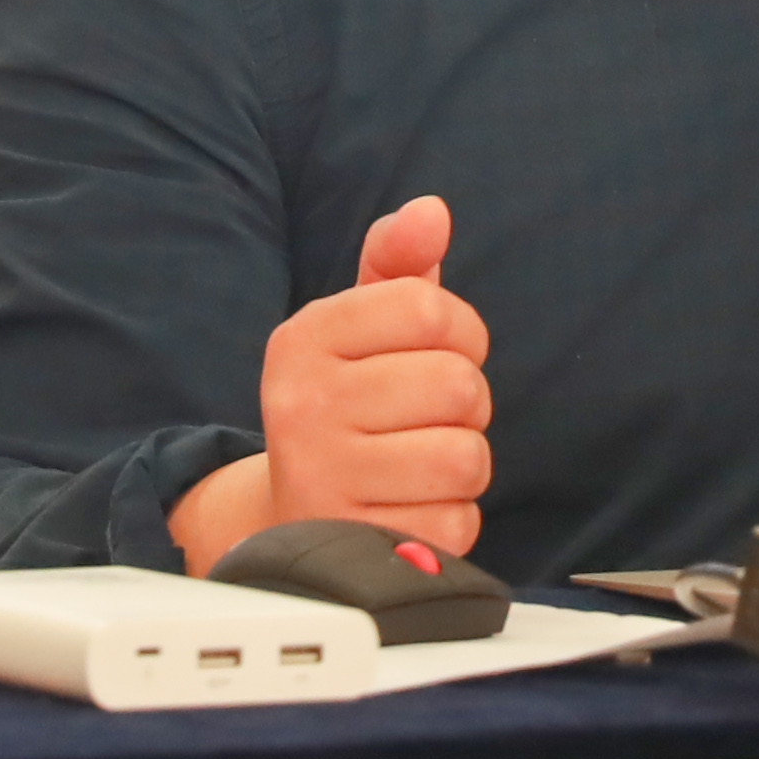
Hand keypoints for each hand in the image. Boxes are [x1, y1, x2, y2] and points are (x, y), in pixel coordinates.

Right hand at [166, 194, 492, 574]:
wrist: (292, 515)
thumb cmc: (348, 403)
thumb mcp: (362, 325)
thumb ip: (399, 261)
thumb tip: (431, 212)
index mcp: (305, 339)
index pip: (430, 309)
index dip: (462, 331)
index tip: (438, 350)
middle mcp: (302, 406)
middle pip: (458, 384)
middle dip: (466, 402)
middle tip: (428, 415)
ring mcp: (322, 481)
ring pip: (466, 457)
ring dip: (463, 461)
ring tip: (419, 461)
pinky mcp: (354, 546)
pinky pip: (457, 523)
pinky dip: (451, 517)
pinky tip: (410, 509)